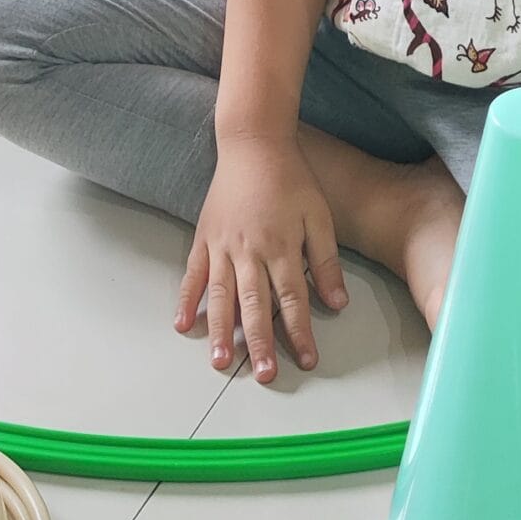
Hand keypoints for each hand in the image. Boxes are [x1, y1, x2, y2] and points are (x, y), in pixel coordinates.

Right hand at [174, 133, 346, 382]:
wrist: (253, 143)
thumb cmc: (291, 178)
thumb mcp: (319, 216)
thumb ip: (327, 261)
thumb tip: (337, 303)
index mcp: (280, 247)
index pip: (292, 300)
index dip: (300, 332)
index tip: (307, 360)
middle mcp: (248, 251)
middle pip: (255, 306)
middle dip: (260, 344)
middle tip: (264, 376)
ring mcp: (222, 246)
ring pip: (221, 296)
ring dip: (221, 332)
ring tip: (221, 363)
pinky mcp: (204, 237)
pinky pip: (193, 273)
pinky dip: (187, 300)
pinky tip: (183, 324)